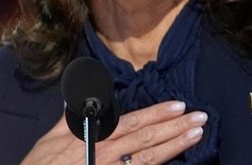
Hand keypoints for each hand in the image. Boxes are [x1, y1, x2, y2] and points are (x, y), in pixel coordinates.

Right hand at [19, 100, 205, 164]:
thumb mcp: (50, 138)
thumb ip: (70, 117)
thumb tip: (81, 94)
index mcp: (95, 138)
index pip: (133, 122)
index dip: (157, 114)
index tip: (179, 106)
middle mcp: (108, 155)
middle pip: (148, 139)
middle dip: (176, 128)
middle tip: (201, 118)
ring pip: (150, 159)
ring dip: (175, 146)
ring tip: (197, 135)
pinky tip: (177, 162)